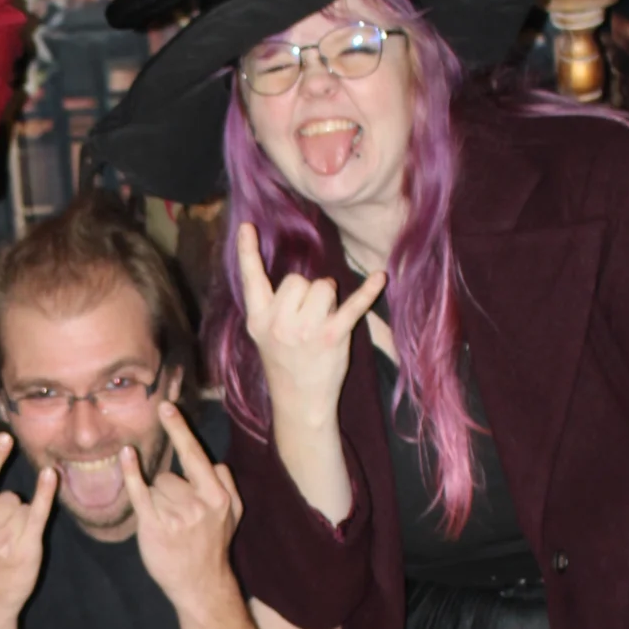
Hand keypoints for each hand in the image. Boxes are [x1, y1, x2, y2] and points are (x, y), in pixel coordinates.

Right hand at [0, 430, 55, 620]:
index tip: (4, 436)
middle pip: (6, 496)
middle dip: (8, 507)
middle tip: (1, 531)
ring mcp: (4, 542)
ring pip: (22, 506)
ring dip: (21, 517)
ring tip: (12, 539)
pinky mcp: (27, 550)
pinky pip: (38, 513)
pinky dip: (45, 494)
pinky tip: (50, 477)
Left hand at [121, 402, 242, 618]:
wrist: (200, 585)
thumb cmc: (212, 546)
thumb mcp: (233, 515)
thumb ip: (227, 485)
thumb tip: (214, 464)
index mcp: (218, 496)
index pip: (195, 455)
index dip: (179, 431)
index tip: (166, 407)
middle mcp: (199, 502)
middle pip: (170, 475)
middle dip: (169, 492)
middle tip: (179, 520)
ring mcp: (177, 515)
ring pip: (155, 487)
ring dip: (157, 503)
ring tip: (169, 527)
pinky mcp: (155, 526)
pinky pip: (140, 491)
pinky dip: (131, 474)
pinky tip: (126, 456)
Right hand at [237, 220, 382, 425]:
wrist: (299, 403)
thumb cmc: (286, 365)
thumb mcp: (265, 336)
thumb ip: (273, 307)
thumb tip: (301, 279)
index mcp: (258, 320)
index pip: (250, 279)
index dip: (247, 250)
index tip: (248, 224)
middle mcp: (278, 323)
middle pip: (297, 279)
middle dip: (307, 291)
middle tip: (307, 319)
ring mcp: (304, 331)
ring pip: (321, 286)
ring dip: (328, 297)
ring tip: (323, 321)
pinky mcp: (331, 337)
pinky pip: (352, 305)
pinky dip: (368, 292)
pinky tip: (380, 277)